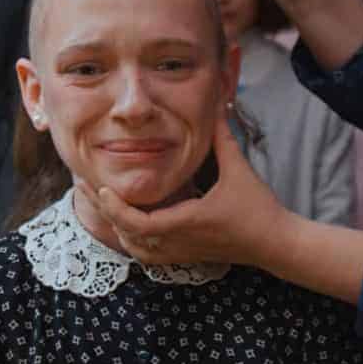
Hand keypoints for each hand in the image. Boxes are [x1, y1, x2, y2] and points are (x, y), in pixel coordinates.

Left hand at [76, 110, 291, 268]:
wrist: (276, 243)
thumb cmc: (259, 208)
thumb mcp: (239, 170)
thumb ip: (223, 138)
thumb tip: (218, 106)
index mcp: (188, 221)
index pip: (138, 224)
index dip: (116, 208)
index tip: (103, 188)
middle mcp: (180, 242)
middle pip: (128, 237)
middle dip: (104, 212)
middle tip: (86, 188)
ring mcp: (183, 253)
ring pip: (137, 250)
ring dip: (118, 229)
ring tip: (104, 203)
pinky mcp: (187, 257)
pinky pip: (149, 256)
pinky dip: (133, 241)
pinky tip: (129, 223)